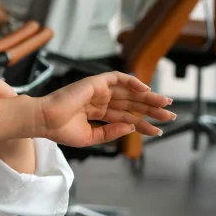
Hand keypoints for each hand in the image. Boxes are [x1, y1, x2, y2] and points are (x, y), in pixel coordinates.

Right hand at [35, 71, 175, 146]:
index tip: (157, 131)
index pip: (125, 117)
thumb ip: (111, 132)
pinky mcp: (95, 83)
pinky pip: (118, 78)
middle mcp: (99, 101)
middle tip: (170, 116)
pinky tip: (146, 90)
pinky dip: (132, 82)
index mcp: (96, 113)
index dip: (142, 124)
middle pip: (131, 104)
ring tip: (165, 104)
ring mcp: (98, 91)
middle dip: (151, 110)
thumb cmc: (60, 130)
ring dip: (148, 97)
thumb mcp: (90, 137)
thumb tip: (131, 125)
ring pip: (129, 92)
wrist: (45, 120)